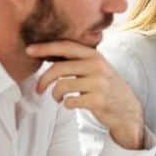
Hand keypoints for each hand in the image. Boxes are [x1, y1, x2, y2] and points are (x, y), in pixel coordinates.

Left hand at [28, 40, 144, 149]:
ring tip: (57, 98)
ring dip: (55, 95)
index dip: (45, 48)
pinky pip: (70, 101)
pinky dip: (66, 104)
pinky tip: (71, 104)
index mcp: (94, 56)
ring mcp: (98, 83)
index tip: (29, 50)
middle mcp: (97, 66)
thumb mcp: (96, 68)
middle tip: (39, 89)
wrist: (127, 109)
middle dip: (43, 79)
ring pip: (62, 86)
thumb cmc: (106, 87)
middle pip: (59, 68)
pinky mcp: (98, 100)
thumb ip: (77, 61)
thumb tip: (47, 55)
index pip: (65, 46)